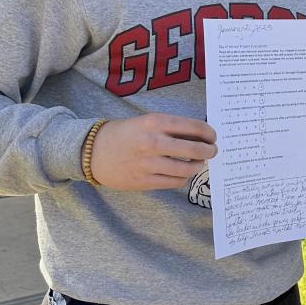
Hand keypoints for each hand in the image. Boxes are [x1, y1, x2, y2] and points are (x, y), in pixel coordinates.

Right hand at [89, 113, 216, 190]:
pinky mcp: (144, 181)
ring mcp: (148, 164)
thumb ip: (172, 128)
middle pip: (195, 149)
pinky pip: (174, 182)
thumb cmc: (125, 134)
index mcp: (155, 122)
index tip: (213, 136)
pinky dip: (183, 177)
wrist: (92, 151)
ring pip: (187, 168)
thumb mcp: (147, 122)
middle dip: (209, 151)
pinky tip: (183, 172)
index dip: (209, 133)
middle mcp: (153, 142)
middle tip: (212, 151)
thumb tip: (201, 135)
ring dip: (198, 166)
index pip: (194, 127)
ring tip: (198, 163)